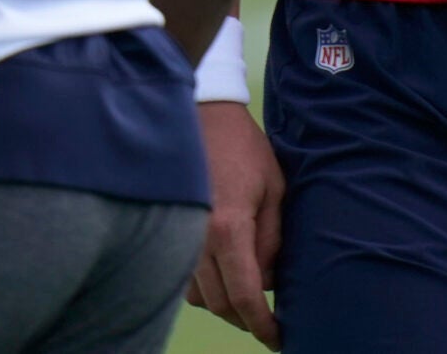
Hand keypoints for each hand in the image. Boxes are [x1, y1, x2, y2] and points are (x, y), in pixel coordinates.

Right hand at [188, 102, 285, 346]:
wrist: (203, 116)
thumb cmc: (245, 149)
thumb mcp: (275, 189)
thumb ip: (273, 239)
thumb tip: (270, 281)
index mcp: (229, 229)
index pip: (245, 296)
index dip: (261, 325)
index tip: (277, 339)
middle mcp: (197, 241)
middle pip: (220, 305)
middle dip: (245, 320)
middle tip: (268, 324)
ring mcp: (179, 238)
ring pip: (200, 297)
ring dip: (225, 304)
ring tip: (249, 298)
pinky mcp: (169, 233)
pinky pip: (186, 279)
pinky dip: (206, 288)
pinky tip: (225, 276)